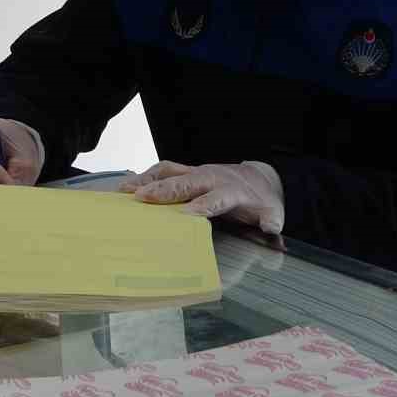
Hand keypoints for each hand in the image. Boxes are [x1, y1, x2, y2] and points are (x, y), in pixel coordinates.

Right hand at [120, 161, 284, 234]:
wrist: (257, 178)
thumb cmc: (259, 199)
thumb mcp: (271, 211)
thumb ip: (270, 220)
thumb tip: (271, 227)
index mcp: (231, 191)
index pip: (215, 199)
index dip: (201, 206)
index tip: (186, 216)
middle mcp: (211, 177)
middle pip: (187, 182)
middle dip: (165, 190)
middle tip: (143, 198)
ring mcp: (197, 171)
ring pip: (171, 171)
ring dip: (148, 179)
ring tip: (125, 190)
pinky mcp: (187, 171)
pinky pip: (164, 170)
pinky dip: (145, 176)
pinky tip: (127, 186)